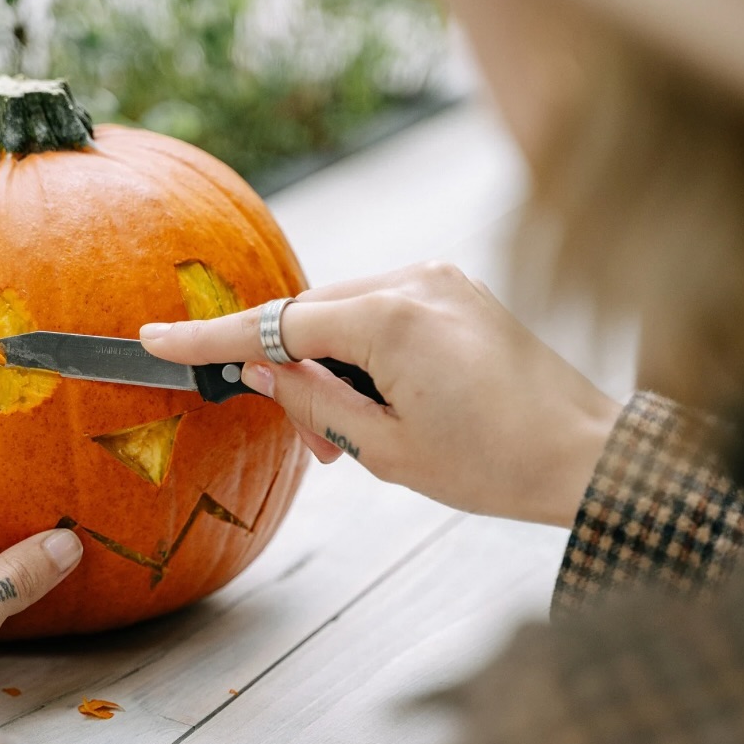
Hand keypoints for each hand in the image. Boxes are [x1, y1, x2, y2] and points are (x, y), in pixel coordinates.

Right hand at [141, 261, 621, 526]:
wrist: (586, 454)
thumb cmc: (495, 464)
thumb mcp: (386, 449)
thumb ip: (312, 400)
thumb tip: (259, 368)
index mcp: (393, 319)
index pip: (278, 322)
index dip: (212, 338)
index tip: (156, 340)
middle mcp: (416, 280)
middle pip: (314, 315)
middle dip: (295, 372)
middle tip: (315, 444)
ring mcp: (442, 279)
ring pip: (348, 313)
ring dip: (334, 366)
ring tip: (355, 433)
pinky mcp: (458, 291)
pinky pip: (386, 311)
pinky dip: (367, 353)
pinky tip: (385, 400)